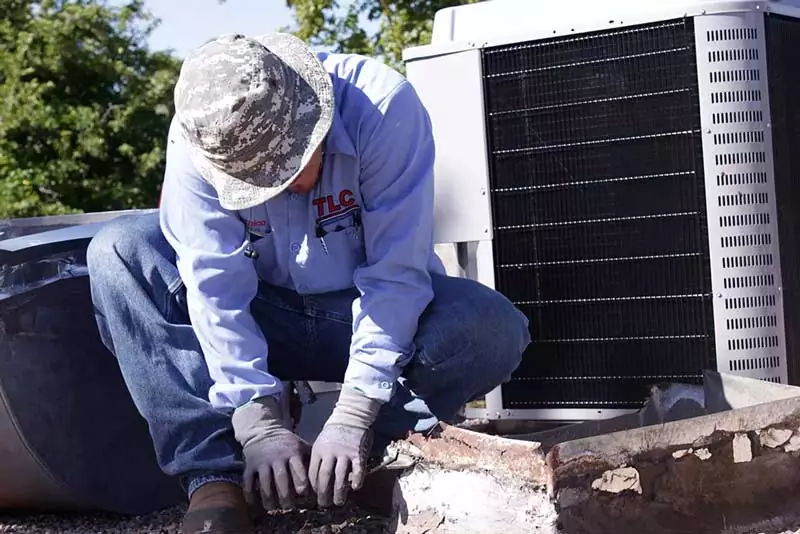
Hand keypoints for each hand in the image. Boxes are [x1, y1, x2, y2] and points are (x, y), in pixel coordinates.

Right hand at [231, 394, 310, 510]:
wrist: (264, 429)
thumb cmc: (287, 443)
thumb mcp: (300, 446)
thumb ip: (310, 459)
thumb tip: (326, 476)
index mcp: (292, 454)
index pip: (298, 471)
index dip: (301, 485)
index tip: (303, 495)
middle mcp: (277, 458)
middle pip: (281, 480)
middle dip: (285, 496)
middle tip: (289, 508)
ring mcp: (262, 462)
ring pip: (264, 483)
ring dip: (268, 498)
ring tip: (273, 508)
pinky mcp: (249, 466)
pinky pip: (248, 482)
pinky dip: (250, 495)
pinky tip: (254, 504)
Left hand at [309, 387, 382, 506]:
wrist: (351, 416)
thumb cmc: (334, 432)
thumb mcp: (320, 442)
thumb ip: (319, 459)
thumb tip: (315, 481)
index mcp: (318, 450)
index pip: (313, 473)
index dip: (313, 487)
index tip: (315, 495)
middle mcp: (330, 453)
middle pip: (324, 478)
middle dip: (323, 494)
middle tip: (324, 504)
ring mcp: (345, 453)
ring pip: (340, 477)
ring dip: (339, 493)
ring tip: (339, 502)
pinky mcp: (358, 454)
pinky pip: (358, 470)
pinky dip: (356, 481)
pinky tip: (355, 488)